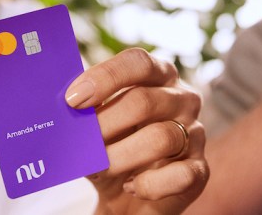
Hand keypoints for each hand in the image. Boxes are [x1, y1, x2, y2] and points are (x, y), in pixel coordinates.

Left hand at [66, 48, 208, 214]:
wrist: (130, 199)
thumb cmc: (113, 150)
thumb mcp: (98, 126)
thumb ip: (87, 112)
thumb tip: (62, 111)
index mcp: (158, 76)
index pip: (138, 63)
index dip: (105, 77)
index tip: (73, 99)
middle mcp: (182, 98)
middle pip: (144, 101)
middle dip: (105, 124)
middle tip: (79, 143)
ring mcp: (195, 133)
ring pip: (161, 138)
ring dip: (120, 156)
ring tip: (97, 168)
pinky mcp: (199, 170)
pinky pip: (180, 175)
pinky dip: (149, 184)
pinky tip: (130, 186)